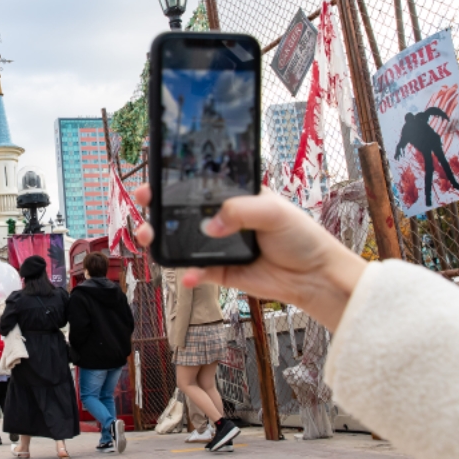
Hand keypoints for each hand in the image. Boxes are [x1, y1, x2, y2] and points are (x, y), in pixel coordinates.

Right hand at [133, 184, 365, 329]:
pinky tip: (186, 275)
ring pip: (181, 242)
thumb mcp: (273, 210)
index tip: (153, 183)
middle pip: (180, 213)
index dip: (172, 182)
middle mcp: (222, 220)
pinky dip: (188, 274)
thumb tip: (210, 225)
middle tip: (144, 207)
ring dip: (162, 240)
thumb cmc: (300, 236)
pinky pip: (197, 272)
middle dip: (156, 210)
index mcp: (233, 197)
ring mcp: (219, 247)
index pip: (197, 185)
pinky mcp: (221, 272)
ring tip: (150, 238)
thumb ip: (239, 211)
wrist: (315, 276)